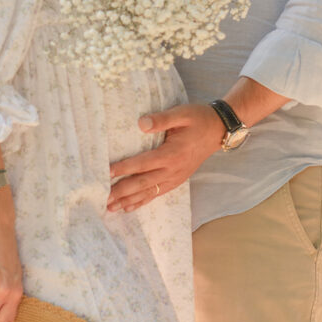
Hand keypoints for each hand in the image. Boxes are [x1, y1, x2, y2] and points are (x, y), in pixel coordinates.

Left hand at [107, 103, 224, 212]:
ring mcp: (175, 177)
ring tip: (110, 208)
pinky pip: (157, 193)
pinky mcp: (177, 179)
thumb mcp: (181, 113)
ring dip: (129, 200)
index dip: (124, 168)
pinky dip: (142, 201)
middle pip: (142, 183)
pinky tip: (129, 207)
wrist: (219, 130)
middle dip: (121, 191)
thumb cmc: (198, 119)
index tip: (106, 173)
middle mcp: (172, 170)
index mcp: (171, 154)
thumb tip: (140, 124)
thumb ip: (161, 119)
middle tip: (102, 199)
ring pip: (148, 192)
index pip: (142, 163)